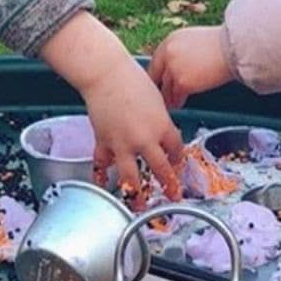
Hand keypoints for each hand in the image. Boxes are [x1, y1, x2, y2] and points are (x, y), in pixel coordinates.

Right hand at [82, 58, 182, 200]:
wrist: (106, 74)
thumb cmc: (133, 80)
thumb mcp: (156, 99)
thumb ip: (159, 120)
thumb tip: (160, 132)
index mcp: (162, 126)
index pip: (176, 149)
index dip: (179, 158)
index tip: (178, 163)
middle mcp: (145, 139)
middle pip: (161, 169)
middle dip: (169, 185)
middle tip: (174, 196)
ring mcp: (123, 144)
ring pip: (132, 177)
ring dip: (138, 194)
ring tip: (140, 206)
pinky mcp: (104, 142)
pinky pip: (103, 165)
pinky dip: (102, 176)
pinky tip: (103, 184)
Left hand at [149, 26, 232, 109]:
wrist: (232, 48)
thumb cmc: (221, 43)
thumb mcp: (194, 40)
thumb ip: (181, 51)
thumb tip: (177, 64)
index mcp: (170, 41)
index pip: (156, 61)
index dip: (157, 73)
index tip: (157, 82)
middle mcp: (168, 54)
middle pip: (156, 76)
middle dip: (159, 87)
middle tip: (158, 96)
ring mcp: (173, 69)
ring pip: (165, 89)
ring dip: (168, 97)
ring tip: (170, 103)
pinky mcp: (182, 83)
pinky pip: (176, 97)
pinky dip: (178, 102)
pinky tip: (180, 105)